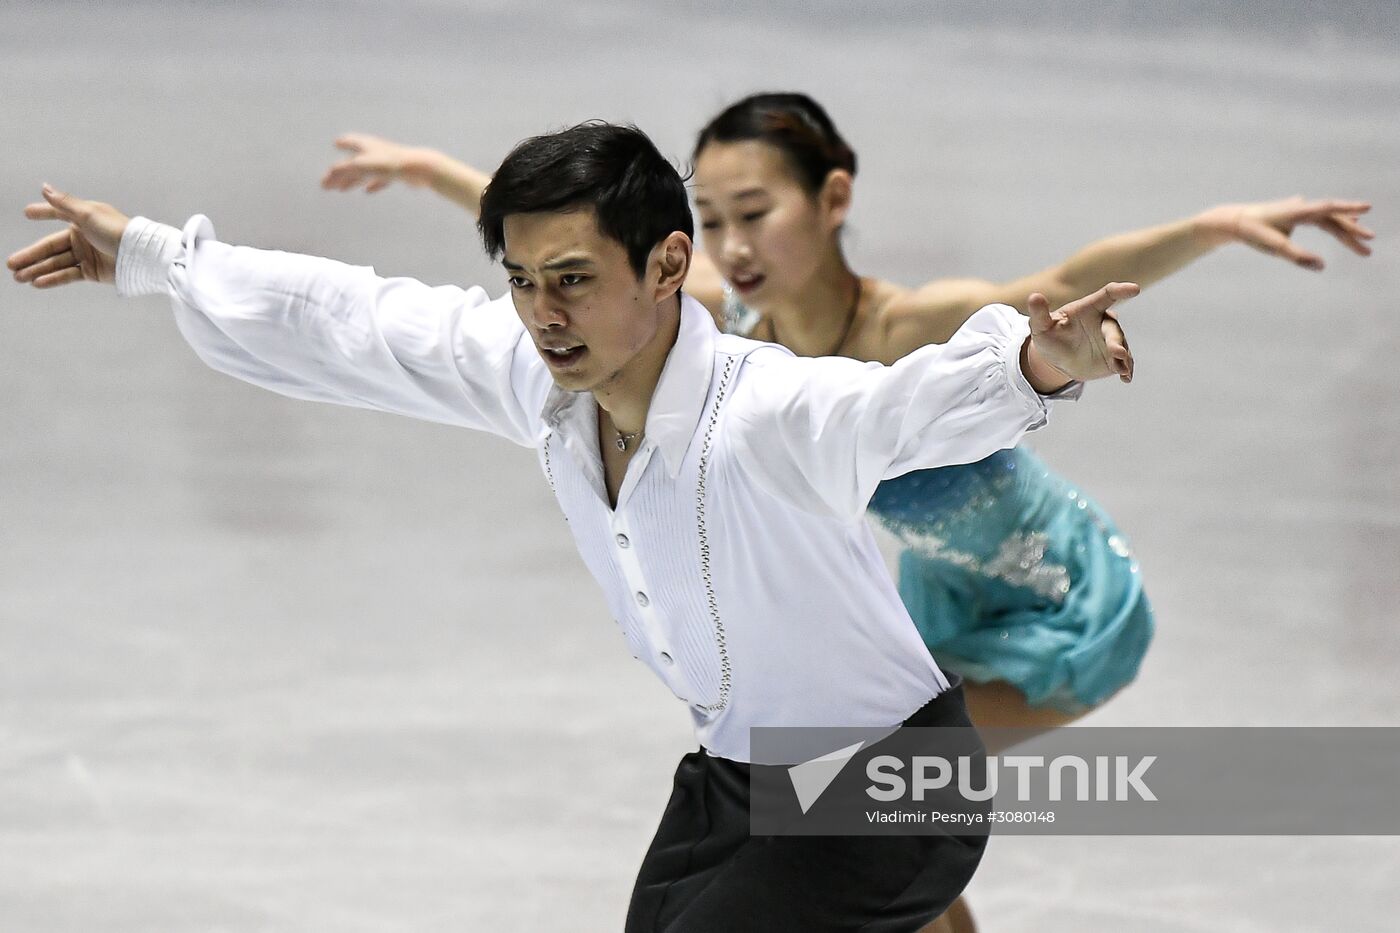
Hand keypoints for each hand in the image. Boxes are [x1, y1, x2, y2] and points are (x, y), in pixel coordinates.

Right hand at [8, 185, 129, 287]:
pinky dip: (53, 279)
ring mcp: (87, 255)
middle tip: (11, 264)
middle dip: (30, 256)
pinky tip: (37, 282)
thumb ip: (64, 204)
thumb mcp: (88, 214)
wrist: (140, 256)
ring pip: (56, 263)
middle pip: (50, 247)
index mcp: (82, 220)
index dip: (42, 213)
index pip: (57, 215)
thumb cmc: (117, 231)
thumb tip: (44, 188)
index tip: (26, 213)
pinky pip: (68, 275)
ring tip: (18, 277)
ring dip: (37, 270)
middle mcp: (83, 237)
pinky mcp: (92, 272)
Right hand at [320, 133, 439, 192]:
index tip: (336, 143)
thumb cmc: (390, 164)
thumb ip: (344, 171)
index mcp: (367, 145)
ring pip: (365, 172)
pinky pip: (380, 180)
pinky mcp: (397, 174)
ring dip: (352, 181)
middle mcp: (376, 152)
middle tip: (326, 183)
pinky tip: (367, 192)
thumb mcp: (363, 167)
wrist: (420, 169)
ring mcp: (387, 163)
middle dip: (339, 173)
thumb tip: (327, 176)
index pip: (351, 142)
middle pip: (353, 162)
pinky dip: (372, 185)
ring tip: (341, 189)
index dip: (343, 143)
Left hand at [1026, 282, 1137, 385]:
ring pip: (1121, 346)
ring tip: (1121, 369)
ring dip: (1123, 357)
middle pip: (1113, 329)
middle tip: (1117, 354)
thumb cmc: (1049, 336)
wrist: (1056, 360)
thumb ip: (1039, 312)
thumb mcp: (1040, 326)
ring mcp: (1111, 341)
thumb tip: (1034, 296)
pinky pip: (1124, 363)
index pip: (1107, 295)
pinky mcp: (1114, 358)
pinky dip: (1126, 369)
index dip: (1120, 290)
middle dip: (1116, 341)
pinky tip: (1126, 377)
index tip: (1134, 289)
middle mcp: (1103, 323)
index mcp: (1088, 309)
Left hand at [1199, 196, 1373, 269]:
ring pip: (1325, 219)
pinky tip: (1337, 220)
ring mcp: (1297, 210)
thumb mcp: (1275, 247)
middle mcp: (1302, 207)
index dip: (1350, 208)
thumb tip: (1322, 266)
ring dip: (1343, 229)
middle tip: (1369, 245)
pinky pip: (1317, 217)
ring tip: (1361, 237)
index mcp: (1299, 211)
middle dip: (1351, 233)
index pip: (1330, 209)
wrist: (1232, 221)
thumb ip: (1298, 257)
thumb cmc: (1252, 233)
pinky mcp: (1292, 214)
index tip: (1369, 207)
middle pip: (1332, 219)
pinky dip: (1330, 220)